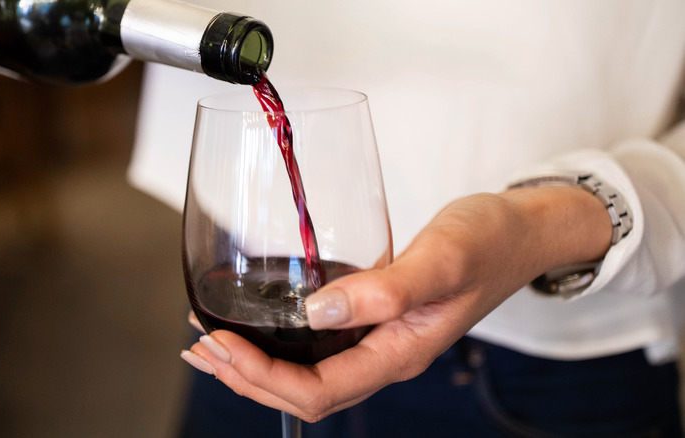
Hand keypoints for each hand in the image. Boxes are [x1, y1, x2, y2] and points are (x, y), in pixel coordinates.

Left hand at [181, 186, 612, 421]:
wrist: (521, 232)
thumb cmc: (490, 243)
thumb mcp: (443, 260)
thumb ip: (387, 289)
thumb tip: (318, 312)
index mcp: (398, 353)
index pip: (316, 391)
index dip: (262, 376)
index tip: (220, 343)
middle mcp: (384, 355)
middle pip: (303, 394)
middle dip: (245, 377)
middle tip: (199, 346)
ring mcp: (379, 340)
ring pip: (306, 374)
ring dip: (255, 363)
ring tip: (210, 342)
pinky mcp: (375, 317)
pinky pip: (318, 346)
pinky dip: (279, 340)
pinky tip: (258, 322)